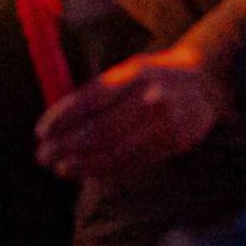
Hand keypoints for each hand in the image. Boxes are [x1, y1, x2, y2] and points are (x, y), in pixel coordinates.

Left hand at [36, 51, 229, 182]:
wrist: (204, 83)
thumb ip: (94, 94)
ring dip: (84, 164)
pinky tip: (88, 173)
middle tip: (44, 156)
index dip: (64, 118)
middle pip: (102, 129)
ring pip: (118, 151)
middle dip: (68, 146)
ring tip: (61, 168)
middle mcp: (154, 96)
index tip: (41, 132)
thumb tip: (54, 124)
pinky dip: (108, 170)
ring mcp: (169, 122)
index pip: (92, 99)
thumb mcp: (125, 72)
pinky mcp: (177, 143)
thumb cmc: (151, 78)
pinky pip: (136, 162)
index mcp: (136, 73)